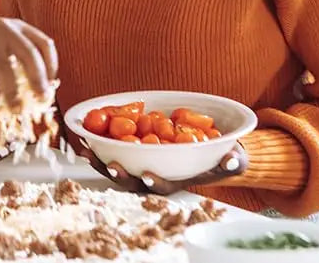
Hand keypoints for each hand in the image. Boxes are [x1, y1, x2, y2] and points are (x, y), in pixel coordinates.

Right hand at [0, 12, 56, 110]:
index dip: (52, 66)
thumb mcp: (3, 43)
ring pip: (6, 66)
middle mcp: (6, 29)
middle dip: (38, 79)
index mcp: (19, 28)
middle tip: (42, 99)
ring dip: (13, 91)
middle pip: (29, 53)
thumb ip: (20, 59)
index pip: (44, 44)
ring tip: (17, 109)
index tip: (51, 85)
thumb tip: (39, 88)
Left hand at [63, 127, 247, 194]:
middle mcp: (155, 176)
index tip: (148, 176)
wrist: (210, 146)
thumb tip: (232, 157)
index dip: (155, 183)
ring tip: (87, 149)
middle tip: (110, 163)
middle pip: (133, 180)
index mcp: (176, 181)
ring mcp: (142, 164)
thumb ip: (232, 160)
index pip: (164, 186)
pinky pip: (113, 148)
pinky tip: (86, 131)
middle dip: (120, 174)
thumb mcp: (232, 158)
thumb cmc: (221, 156)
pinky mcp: (133, 150)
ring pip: (119, 166)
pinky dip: (100, 142)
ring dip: (101, 159)